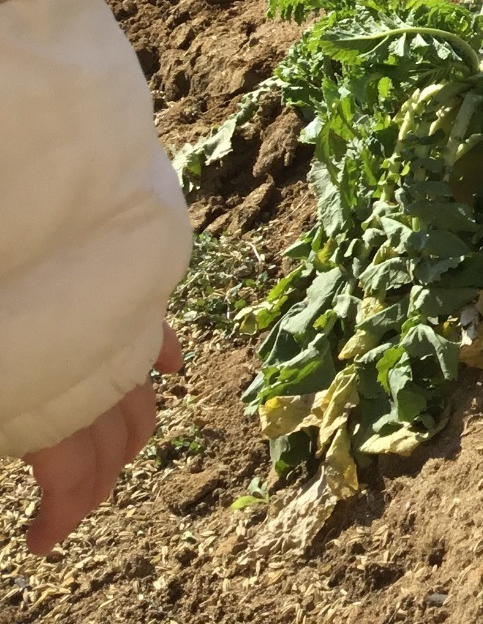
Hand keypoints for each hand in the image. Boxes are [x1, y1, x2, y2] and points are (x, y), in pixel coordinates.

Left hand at [22, 323, 181, 555]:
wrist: (9, 235)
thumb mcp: (6, 379)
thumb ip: (32, 416)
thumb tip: (99, 424)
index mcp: (48, 400)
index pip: (71, 470)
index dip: (64, 510)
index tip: (39, 545)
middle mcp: (90, 372)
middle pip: (115, 440)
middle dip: (95, 482)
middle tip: (67, 511)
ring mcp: (105, 337)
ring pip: (137, 396)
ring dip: (129, 435)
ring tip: (109, 459)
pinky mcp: (110, 307)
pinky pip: (149, 332)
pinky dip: (160, 355)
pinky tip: (169, 367)